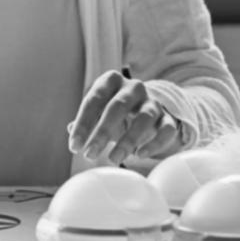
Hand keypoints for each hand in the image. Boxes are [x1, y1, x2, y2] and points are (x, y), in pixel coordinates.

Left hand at [67, 70, 181, 165]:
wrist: (150, 110)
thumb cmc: (116, 113)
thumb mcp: (99, 112)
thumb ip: (87, 120)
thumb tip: (70, 129)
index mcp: (112, 81)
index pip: (94, 99)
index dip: (83, 123)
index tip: (74, 147)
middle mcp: (134, 87)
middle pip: (118, 106)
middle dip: (102, 132)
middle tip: (89, 155)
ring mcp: (153, 102)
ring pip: (144, 118)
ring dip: (127, 140)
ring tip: (113, 159)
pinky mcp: (169, 118)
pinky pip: (166, 130)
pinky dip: (154, 143)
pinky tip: (139, 155)